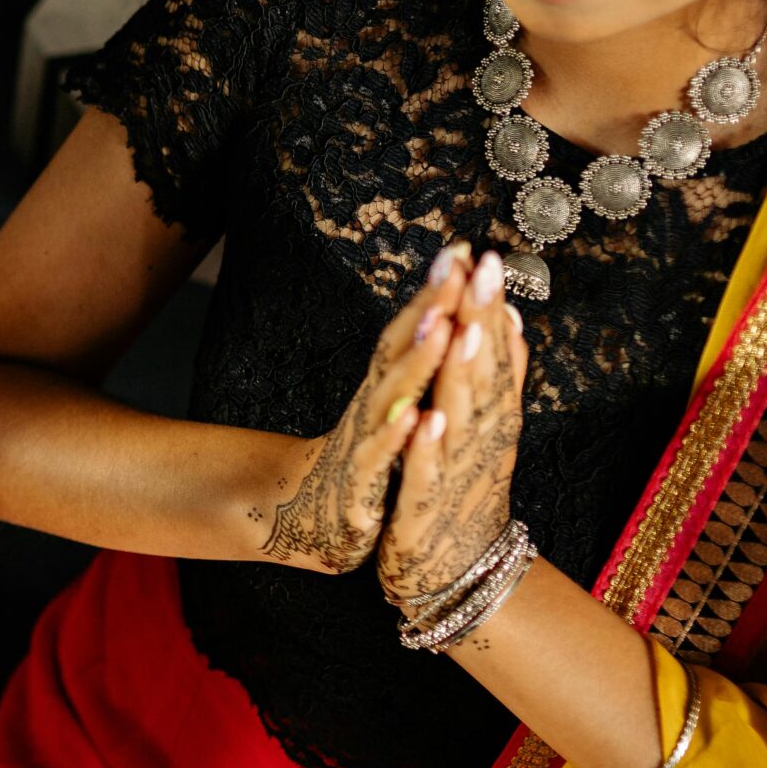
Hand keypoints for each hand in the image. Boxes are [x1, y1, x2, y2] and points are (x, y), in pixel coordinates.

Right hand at [258, 243, 467, 573]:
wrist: (304, 519)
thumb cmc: (358, 461)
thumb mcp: (389, 409)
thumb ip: (413, 364)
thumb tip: (446, 312)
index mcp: (385, 389)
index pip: (411, 330)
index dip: (435, 291)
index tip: (462, 249)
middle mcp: (371, 405)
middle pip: (400, 350)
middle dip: (428, 308)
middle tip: (454, 269)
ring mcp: (362, 441)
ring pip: (390, 397)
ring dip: (415, 361)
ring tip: (442, 327)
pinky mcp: (359, 486)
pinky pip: (378, 458)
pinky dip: (395, 437)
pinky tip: (414, 417)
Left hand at [379, 248, 529, 603]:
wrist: (457, 578)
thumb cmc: (464, 496)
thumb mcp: (485, 432)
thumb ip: (498, 377)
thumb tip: (510, 317)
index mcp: (490, 422)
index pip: (495, 356)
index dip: (492, 308)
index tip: (489, 256)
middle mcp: (482, 444)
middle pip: (486, 376)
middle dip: (485, 321)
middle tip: (487, 268)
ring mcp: (457, 477)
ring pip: (463, 419)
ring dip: (466, 373)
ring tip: (467, 326)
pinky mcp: (427, 511)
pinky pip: (428, 475)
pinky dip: (429, 447)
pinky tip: (430, 417)